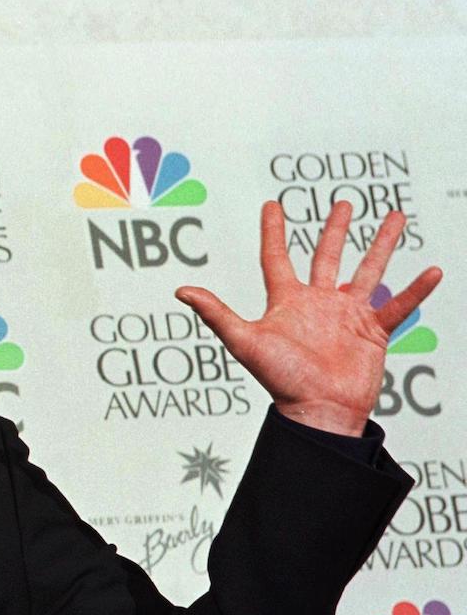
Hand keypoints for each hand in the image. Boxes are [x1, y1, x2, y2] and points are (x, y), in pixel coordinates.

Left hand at [175, 200, 441, 435]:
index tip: (272, 205)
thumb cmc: (280, 380)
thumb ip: (216, 313)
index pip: (276, 257)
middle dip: (335, 230)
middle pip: (326, 256)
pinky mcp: (373, 332)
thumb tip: (181, 290)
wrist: (318, 411)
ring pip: (368, 270)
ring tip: (394, 215)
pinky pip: (398, 306)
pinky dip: (416, 290)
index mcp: (287, 302)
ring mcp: (347, 316)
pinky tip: (432, 270)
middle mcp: (318, 304)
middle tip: (343, 203)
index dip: (272, 231)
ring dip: (381, 244)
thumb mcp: (245, 341)